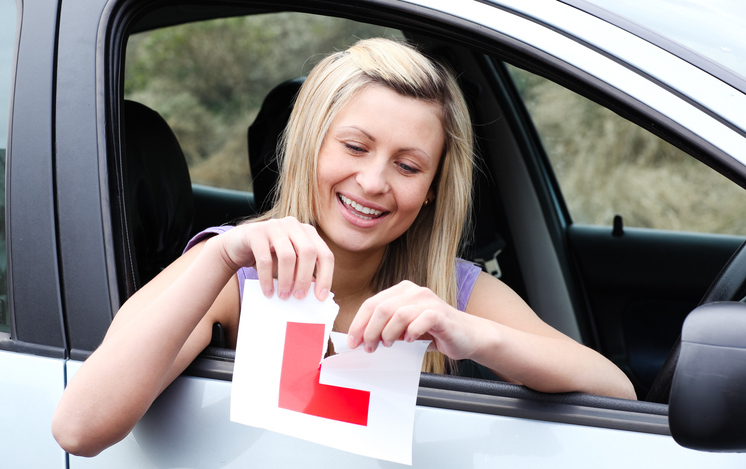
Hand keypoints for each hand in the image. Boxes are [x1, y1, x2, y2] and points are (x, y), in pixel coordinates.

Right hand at [216, 217, 333, 300]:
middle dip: (305, 278)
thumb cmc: (269, 256)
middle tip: (298, 297)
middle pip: (308, 252)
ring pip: (287, 255)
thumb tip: (318, 293)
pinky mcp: (256, 232)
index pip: (325, 254)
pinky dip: (266, 279)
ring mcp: (275, 226)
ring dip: (286, 280)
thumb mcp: (290, 264)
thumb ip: (303, 273)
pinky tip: (268, 291)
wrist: (238, 245)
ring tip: (283, 296)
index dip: (326, 276)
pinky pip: (264, 259)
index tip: (321, 297)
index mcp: (307, 232)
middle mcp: (294, 225)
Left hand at [346, 280, 479, 359]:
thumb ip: (386, 327)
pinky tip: (410, 341)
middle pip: (381, 308)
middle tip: (369, 347)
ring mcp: (428, 301)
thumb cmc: (435, 332)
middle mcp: (414, 292)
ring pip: (398, 314)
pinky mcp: (440, 314)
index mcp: (402, 291)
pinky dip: (411, 333)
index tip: (352, 341)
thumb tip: (361, 339)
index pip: (372, 303)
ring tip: (388, 345)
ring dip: (388, 333)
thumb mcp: (405, 327)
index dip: (359, 323)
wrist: (468, 335)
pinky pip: (420, 321)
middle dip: (370, 331)